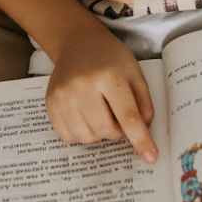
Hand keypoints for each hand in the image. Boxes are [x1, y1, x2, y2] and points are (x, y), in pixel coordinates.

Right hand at [45, 26, 157, 163]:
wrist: (77, 43)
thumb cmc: (110, 58)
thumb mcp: (134, 72)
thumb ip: (143, 102)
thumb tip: (144, 132)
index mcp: (109, 76)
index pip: (128, 116)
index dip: (141, 140)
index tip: (151, 157)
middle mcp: (83, 86)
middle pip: (106, 131)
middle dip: (117, 132)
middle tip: (117, 116)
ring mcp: (63, 96)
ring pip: (87, 137)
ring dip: (98, 134)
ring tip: (100, 113)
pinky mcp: (50, 104)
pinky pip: (68, 136)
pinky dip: (81, 133)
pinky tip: (85, 116)